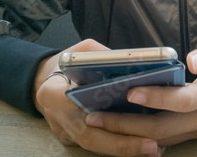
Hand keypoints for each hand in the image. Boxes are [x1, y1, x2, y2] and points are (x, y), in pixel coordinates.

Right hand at [34, 39, 160, 155]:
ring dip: (124, 150)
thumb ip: (102, 56)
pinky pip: (96, 144)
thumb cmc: (65, 63)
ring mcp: (63, 132)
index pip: (70, 105)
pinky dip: (118, 145)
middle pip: (89, 136)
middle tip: (151, 146)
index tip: (123, 119)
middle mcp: (57, 117)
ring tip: (153, 149)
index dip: (98, 115)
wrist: (43, 79)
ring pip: (95, 146)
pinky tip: (142, 145)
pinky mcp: (72, 139)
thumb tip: (131, 63)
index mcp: (52, 92)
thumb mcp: (81, 50)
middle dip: (121, 144)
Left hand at [86, 43, 196, 146]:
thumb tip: (191, 59)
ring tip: (102, 121)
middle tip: (97, 116)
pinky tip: (126, 126)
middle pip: (161, 129)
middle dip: (127, 125)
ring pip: (161, 139)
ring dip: (131, 133)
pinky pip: (168, 138)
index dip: (156, 97)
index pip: (181, 101)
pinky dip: (145, 135)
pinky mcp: (196, 132)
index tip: (130, 91)